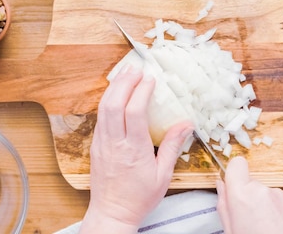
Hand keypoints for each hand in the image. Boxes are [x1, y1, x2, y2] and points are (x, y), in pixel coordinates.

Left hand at [79, 64, 192, 233]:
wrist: (112, 213)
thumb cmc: (139, 198)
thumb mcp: (163, 176)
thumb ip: (173, 146)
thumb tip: (186, 123)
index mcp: (133, 149)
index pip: (134, 111)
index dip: (142, 91)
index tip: (151, 79)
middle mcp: (115, 143)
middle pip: (114, 103)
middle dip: (124, 82)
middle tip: (136, 69)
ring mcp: (102, 143)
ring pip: (103, 108)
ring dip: (114, 88)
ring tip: (125, 74)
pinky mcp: (96, 146)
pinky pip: (99, 117)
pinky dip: (107, 101)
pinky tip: (115, 95)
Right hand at [216, 157, 282, 233]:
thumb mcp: (231, 230)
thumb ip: (224, 205)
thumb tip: (221, 184)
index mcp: (242, 196)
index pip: (237, 164)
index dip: (234, 174)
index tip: (234, 185)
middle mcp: (262, 190)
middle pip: (251, 183)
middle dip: (249, 197)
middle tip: (250, 221)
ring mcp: (281, 195)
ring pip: (266, 193)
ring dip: (264, 205)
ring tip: (266, 228)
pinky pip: (280, 200)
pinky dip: (278, 210)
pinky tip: (278, 228)